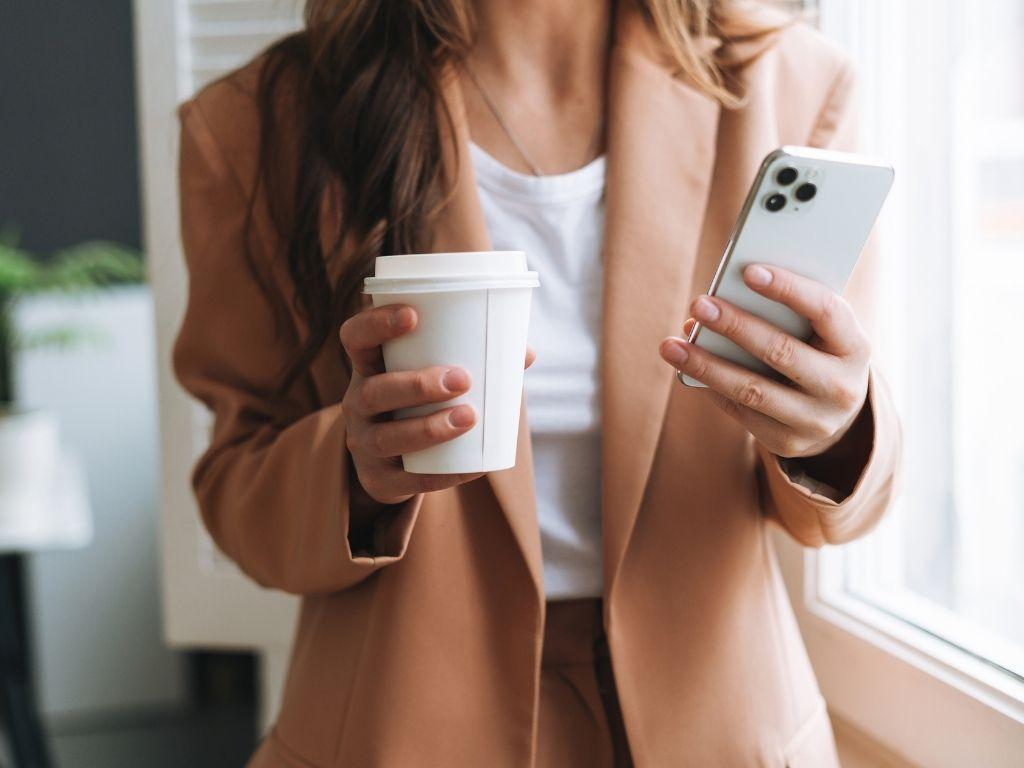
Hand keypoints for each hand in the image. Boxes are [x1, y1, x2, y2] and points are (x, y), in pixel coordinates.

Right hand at [340, 304, 534, 505]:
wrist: (393, 463)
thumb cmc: (421, 402)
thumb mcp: (432, 375)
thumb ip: (474, 359)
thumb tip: (525, 353)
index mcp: (370, 367)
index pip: (356, 338)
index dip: (376, 323)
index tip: (413, 315)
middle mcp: (357, 403)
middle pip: (374, 391)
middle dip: (417, 384)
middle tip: (462, 379)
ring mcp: (364, 443)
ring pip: (387, 438)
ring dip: (429, 428)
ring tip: (469, 418)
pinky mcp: (379, 480)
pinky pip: (407, 480)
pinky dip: (442, 474)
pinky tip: (472, 467)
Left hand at [659, 264, 869, 458]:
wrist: (835, 417)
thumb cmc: (816, 353)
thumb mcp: (819, 333)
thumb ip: (786, 312)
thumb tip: (720, 300)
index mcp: (855, 347)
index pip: (826, 311)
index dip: (789, 289)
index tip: (749, 271)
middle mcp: (841, 387)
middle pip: (781, 352)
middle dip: (735, 326)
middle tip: (699, 304)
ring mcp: (815, 420)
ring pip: (752, 389)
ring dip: (706, 364)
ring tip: (671, 345)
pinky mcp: (786, 441)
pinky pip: (740, 410)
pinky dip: (709, 386)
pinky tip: (685, 367)